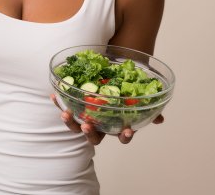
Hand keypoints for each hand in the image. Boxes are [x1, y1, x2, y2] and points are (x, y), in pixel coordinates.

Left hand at [49, 93, 163, 144]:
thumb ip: (148, 108)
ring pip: (76, 126)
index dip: (125, 136)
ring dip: (70, 122)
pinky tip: (54, 96)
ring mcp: (86, 117)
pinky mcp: (75, 107)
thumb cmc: (124, 90)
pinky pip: (65, 108)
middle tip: (86, 126)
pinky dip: (59, 103)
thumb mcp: (137, 98)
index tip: (127, 131)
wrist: (111, 76)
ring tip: (65, 113)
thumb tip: (160, 118)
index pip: (122, 136)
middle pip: (94, 137)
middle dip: (90, 134)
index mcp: (117, 125)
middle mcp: (101, 125)